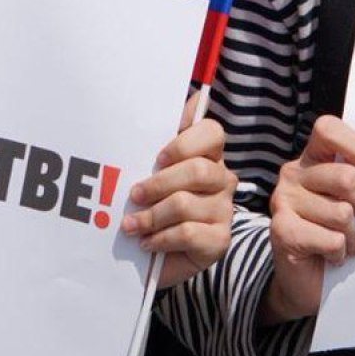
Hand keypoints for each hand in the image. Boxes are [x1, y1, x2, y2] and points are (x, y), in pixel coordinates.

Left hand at [123, 108, 236, 290]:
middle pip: (197, 170)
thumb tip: (183, 99)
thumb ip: (157, 140)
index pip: (212, 132)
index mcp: (208, 155)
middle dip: (159, 183)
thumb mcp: (151, 172)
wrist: (159, 257)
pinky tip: (147, 242)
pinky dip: (160, 238)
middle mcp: (222, 179)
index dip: (184, 143)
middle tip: (134, 195)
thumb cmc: (155, 206)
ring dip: (151, 216)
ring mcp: (224, 210)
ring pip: (186, 204)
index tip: (158, 158)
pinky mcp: (219, 240)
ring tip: (130, 226)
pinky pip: (188, 233)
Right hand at [260, 115, 354, 325]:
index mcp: (310, 158)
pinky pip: (331, 240)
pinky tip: (330, 255)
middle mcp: (292, 174)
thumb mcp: (349, 198)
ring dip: (350, 235)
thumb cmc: (334, 231)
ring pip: (341, 214)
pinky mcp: (281, 232)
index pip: (327, 128)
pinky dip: (339, 253)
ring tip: (342, 240)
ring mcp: (283, 201)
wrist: (305, 281)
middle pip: (347, 177)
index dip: (352, 145)